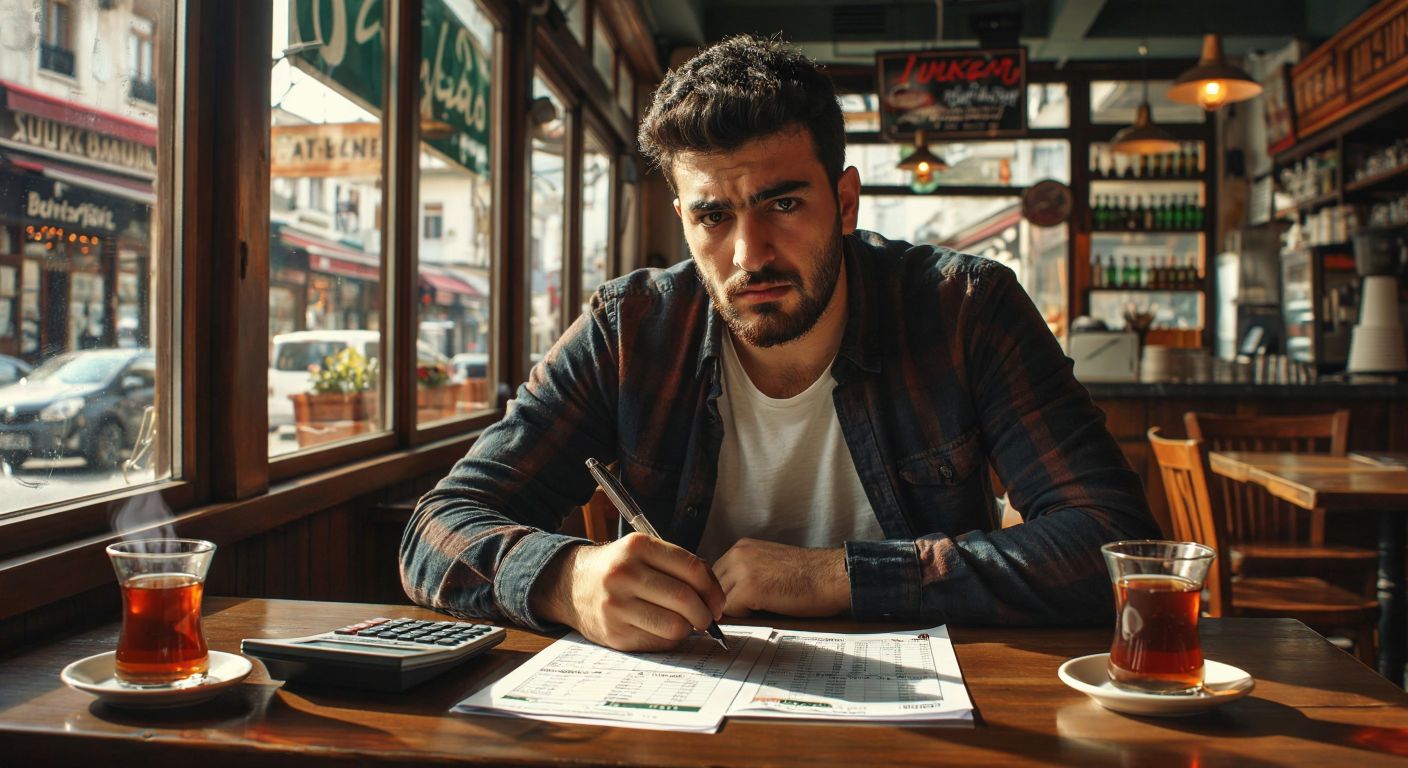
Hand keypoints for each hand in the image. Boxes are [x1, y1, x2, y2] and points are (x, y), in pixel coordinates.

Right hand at [532, 533, 724, 651]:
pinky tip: (662, 629)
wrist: (572, 585)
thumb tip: (714, 596)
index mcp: (637, 547)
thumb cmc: (619, 569)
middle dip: (705, 614)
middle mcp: (624, 574)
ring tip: (684, 623)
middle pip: (686, 600)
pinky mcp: (614, 634)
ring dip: (688, 629)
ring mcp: (617, 606)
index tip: (718, 602)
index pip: (692, 569)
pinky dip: (668, 639)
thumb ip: (678, 565)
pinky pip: (658, 643)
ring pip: (675, 626)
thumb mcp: (643, 552)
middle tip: (707, 618)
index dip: (713, 589)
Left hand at [712, 539, 849, 617]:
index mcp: (742, 547)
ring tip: (756, 613)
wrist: (832, 576)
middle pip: (713, 587)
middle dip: (724, 602)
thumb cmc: (809, 576)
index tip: (733, 605)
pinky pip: (731, 611)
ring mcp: (742, 570)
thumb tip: (727, 596)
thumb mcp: (769, 564)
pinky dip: (744, 617)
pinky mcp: (749, 589)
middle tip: (742, 614)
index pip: (715, 575)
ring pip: (720, 600)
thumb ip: (746, 572)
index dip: (723, 593)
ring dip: (733, 611)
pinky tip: (764, 612)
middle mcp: (738, 554)